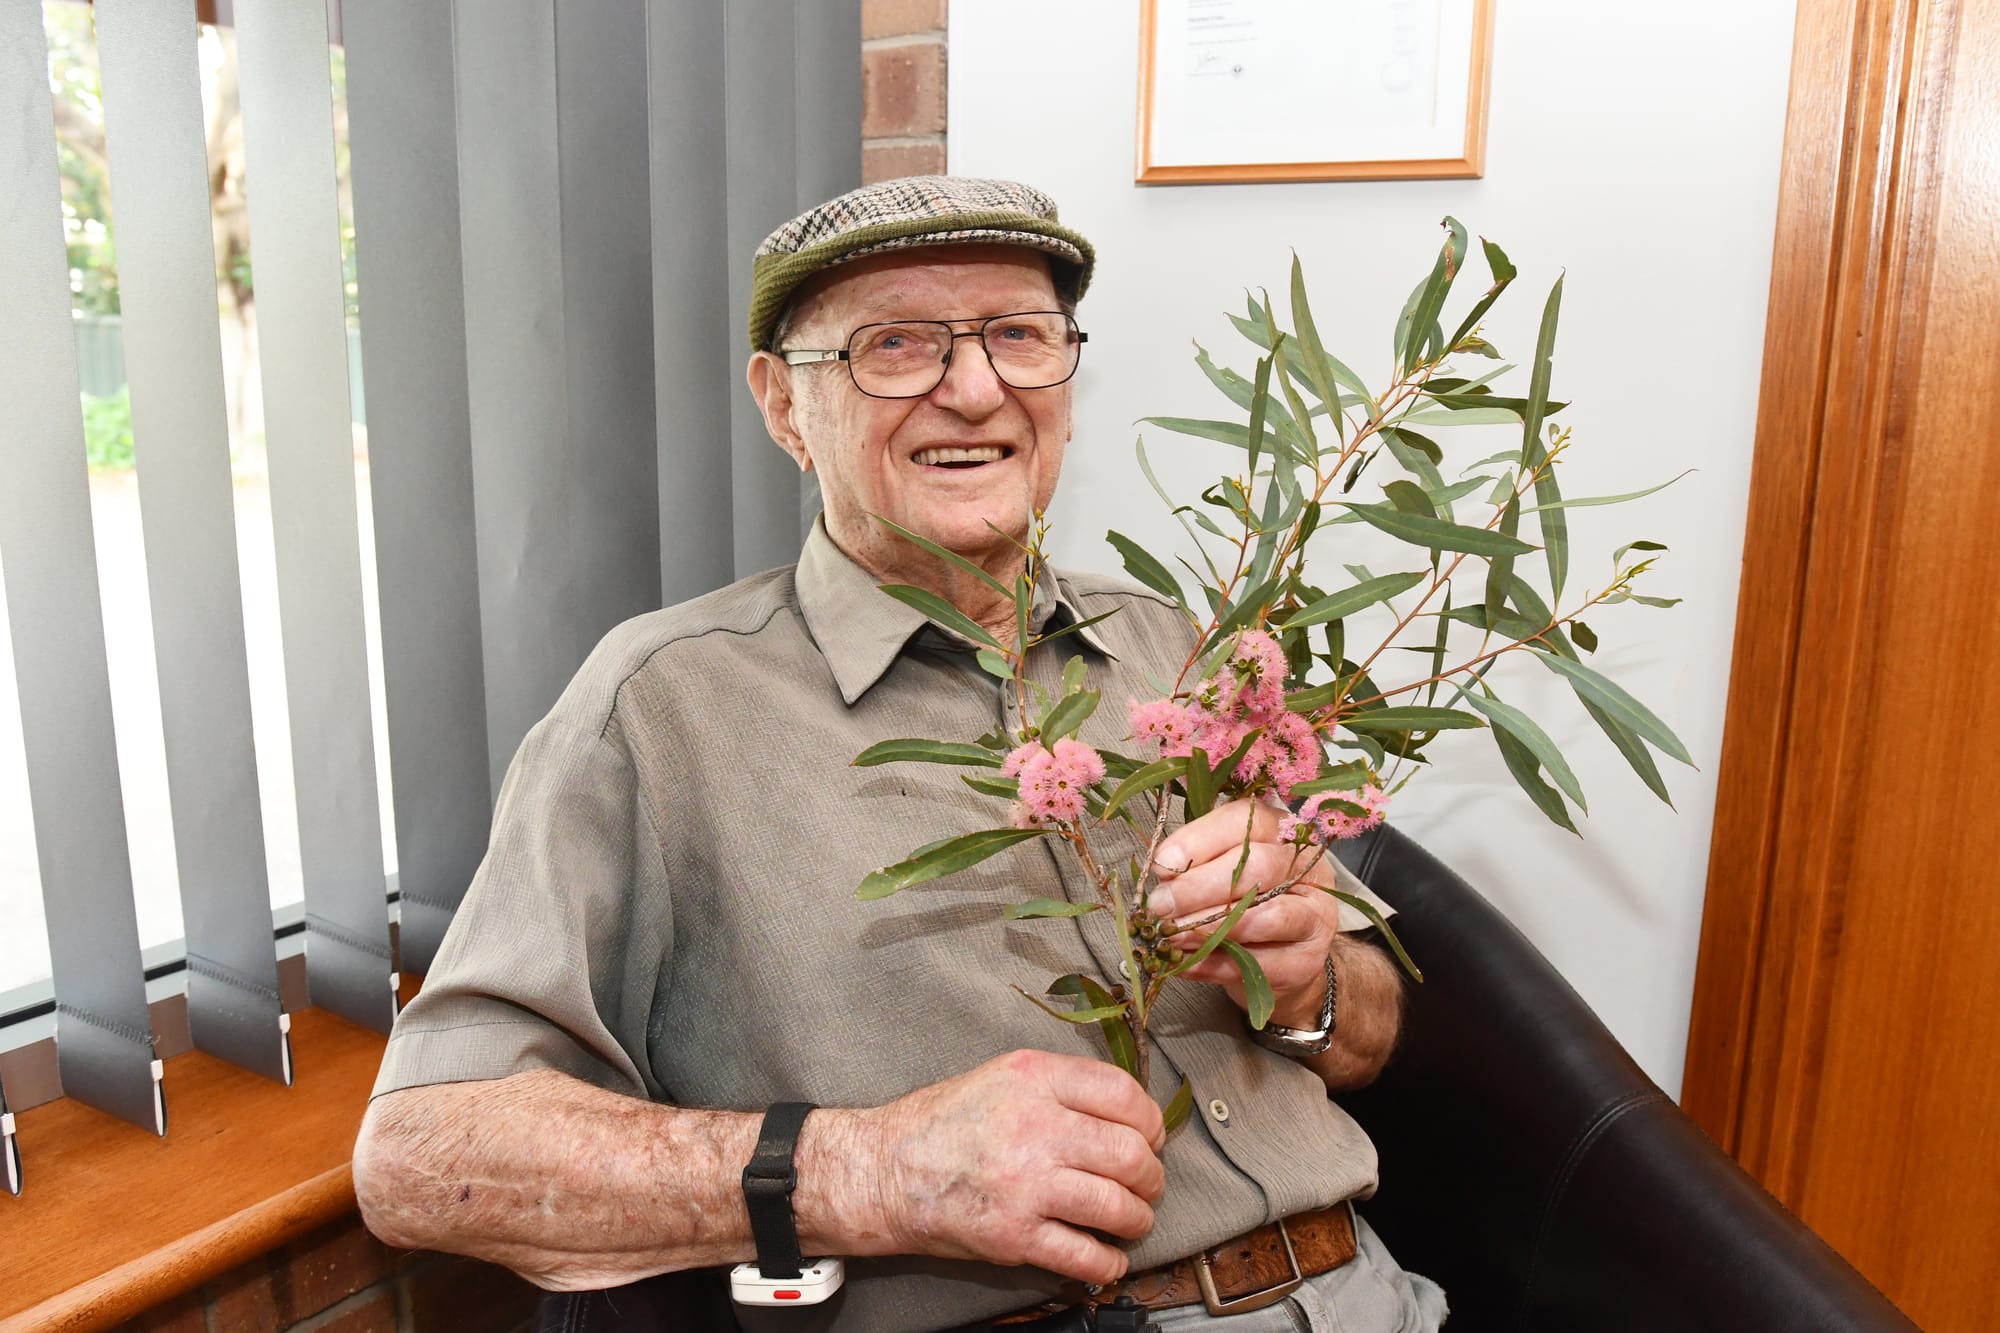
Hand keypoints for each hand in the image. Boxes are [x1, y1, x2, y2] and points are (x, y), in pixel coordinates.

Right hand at [858, 1049, 1165, 1283]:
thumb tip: (1127, 1113)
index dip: (1150, 1122)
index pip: (1123, 1094)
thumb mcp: (1003, 1075)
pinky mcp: (1014, 1235)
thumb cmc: (943, 1122)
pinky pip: (1085, 1255)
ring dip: (1137, 1219)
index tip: (1149, 1138)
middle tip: (1146, 1184)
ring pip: (1118, 1206)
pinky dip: (1109, 1262)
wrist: (884, 1170)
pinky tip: (1107, 1257)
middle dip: (1151, 1176)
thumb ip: (1062, 1086)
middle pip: (1131, 1154)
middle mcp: (1035, 1127)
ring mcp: (1026, 1185)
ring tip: (1131, 1220)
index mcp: (1034, 1079)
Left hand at [1148, 798, 1338, 1029]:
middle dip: (1199, 888)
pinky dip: (1215, 964)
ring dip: (1209, 928)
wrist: (1281, 954)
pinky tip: (1186, 962)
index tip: (1162, 864)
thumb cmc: (1243, 900)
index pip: (1242, 822)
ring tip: (1171, 936)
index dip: (1198, 841)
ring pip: (1265, 917)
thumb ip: (1195, 865)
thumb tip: (1163, 872)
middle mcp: (1304, 867)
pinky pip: (1259, 963)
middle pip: (1257, 868)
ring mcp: (1313, 914)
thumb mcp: (1219, 870)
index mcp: (1278, 831)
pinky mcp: (1307, 959)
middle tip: (1161, 906)